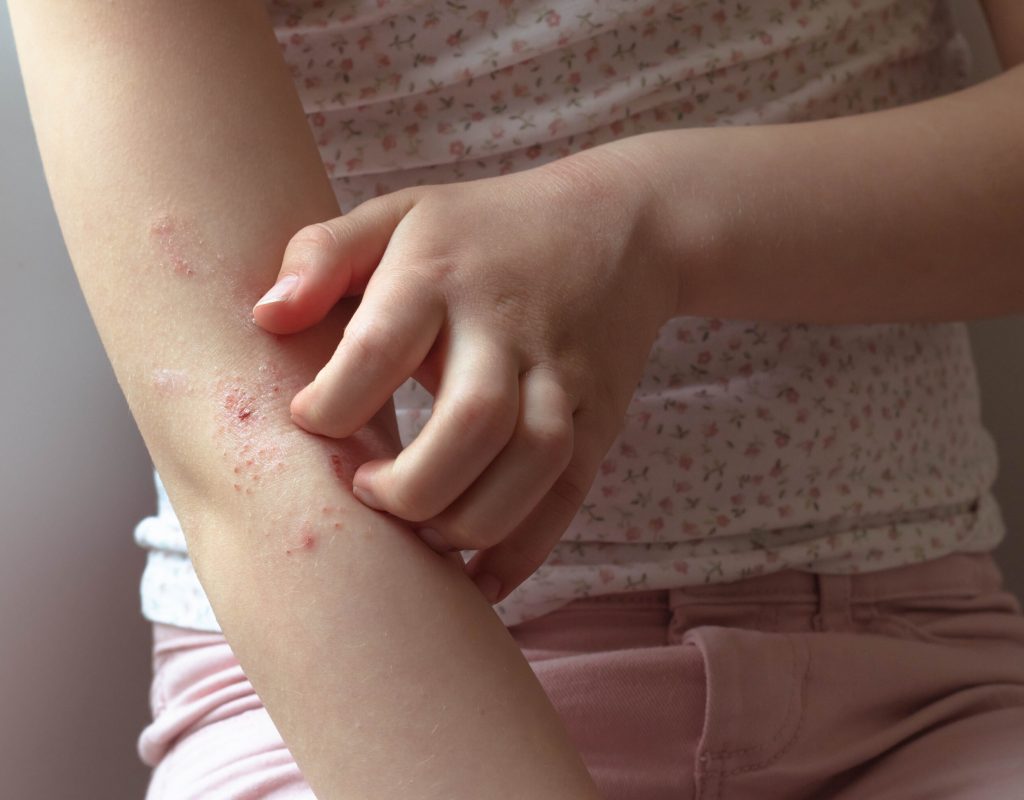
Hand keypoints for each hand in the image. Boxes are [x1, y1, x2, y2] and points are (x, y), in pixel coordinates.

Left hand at [251, 142, 676, 602]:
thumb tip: (265, 318)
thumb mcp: (398, 214)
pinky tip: (476, 578)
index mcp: (439, 272)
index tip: (310, 424)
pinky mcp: (599, 418)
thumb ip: (322, 254)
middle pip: (472, 422)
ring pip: (533, 465)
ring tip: (421, 530)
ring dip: (469, 522)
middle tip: (367, 493)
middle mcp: (507, 326)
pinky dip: (523, 551)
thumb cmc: (481, 231)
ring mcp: (563, 375)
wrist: (616, 228)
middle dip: (409, 485)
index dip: (332, 405)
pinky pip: (568, 495)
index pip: (379, 349)